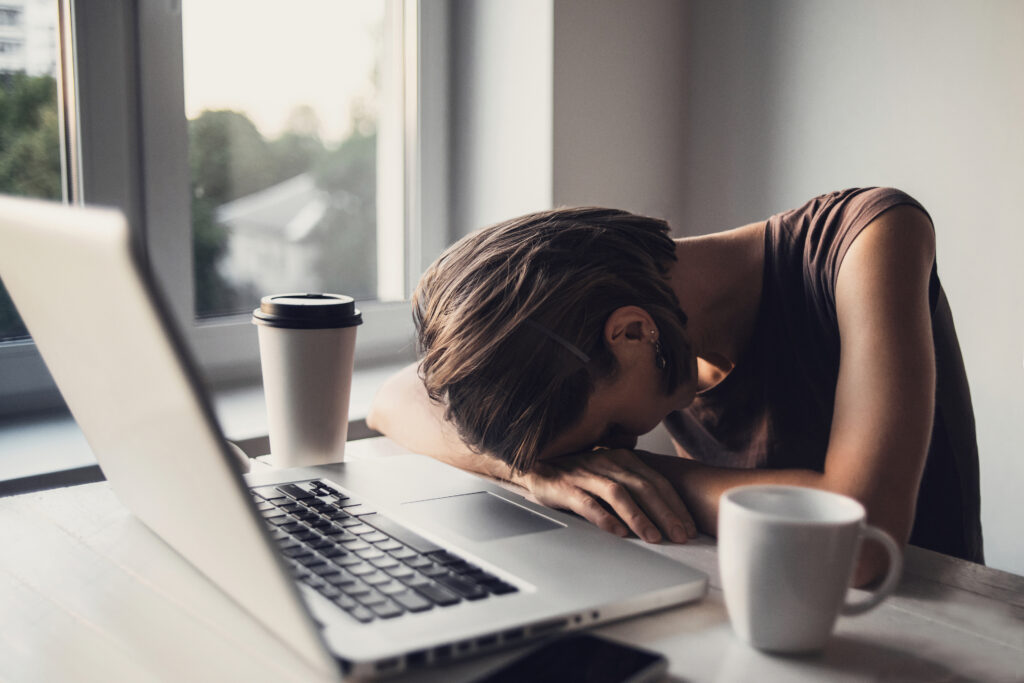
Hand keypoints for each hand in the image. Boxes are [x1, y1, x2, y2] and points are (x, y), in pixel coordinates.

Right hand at [516, 449, 697, 543]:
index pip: (657, 481)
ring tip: (653, 537)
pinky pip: (587, 502)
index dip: (676, 505)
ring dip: (639, 516)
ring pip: (619, 494)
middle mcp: (608, 462)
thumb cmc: (579, 475)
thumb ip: (635, 485)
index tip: (689, 528)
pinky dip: (604, 517)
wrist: (537, 466)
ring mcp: (586, 474)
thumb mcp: (611, 474)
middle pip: (643, 487)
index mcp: (624, 458)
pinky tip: (617, 532)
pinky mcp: (566, 487)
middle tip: (680, 536)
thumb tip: (669, 513)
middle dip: (665, 513)